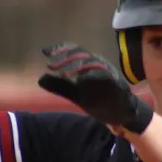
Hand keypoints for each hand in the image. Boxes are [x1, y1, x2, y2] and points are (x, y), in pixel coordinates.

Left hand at [37, 43, 153, 133]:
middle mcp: (99, 64)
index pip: (74, 51)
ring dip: (78, 66)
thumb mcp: (75, 93)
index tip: (45, 52)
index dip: (60, 49)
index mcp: (89, 64)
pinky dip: (94, 76)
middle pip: (82, 54)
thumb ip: (60, 86)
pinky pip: (106, 76)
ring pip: (93, 63)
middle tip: (51, 64)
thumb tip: (40, 79)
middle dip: (65, 58)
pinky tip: (81, 81)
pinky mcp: (117, 84)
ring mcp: (109, 73)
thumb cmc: (99, 99)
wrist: (121, 112)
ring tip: (64, 74)